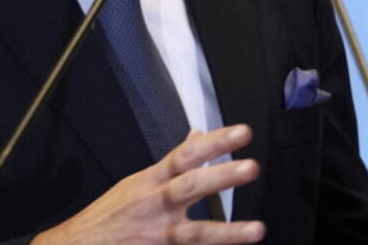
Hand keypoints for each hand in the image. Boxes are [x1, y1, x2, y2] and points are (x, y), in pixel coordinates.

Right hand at [30, 124, 264, 244]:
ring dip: (227, 232)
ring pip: (194, 234)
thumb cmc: (110, 214)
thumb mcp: (138, 181)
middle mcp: (154, 205)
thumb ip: (172, 162)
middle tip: (251, 167)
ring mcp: (156, 235)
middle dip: (221, 178)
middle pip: (189, 187)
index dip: (214, 143)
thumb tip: (198, 133)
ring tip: (257, 230)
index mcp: (151, 181)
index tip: (242, 133)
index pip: (186, 155)